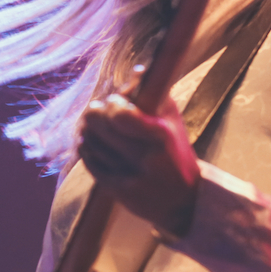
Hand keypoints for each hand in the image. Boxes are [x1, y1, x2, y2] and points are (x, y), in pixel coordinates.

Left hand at [78, 91, 198, 235]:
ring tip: (90, 124)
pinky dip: (86, 148)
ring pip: (91, 143)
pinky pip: (90, 163)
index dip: (111, 104)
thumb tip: (136, 70)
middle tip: (95, 110)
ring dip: (86, 129)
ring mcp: (131, 177)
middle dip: (93, 112)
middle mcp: (146, 158)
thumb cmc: (175, 152)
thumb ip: (154, 95)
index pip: (121, 115)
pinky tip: (87, 141)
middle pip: (99, 125)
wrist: (184, 201)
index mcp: (161, 136)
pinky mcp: (118, 192)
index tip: (114, 101)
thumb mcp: (172, 122)